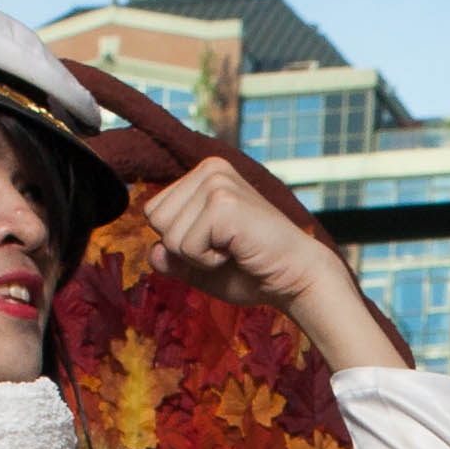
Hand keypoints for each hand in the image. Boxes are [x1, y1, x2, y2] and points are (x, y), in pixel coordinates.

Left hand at [137, 156, 369, 347]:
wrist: (296, 279)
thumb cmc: (254, 272)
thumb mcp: (200, 266)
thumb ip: (172, 258)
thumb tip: (153, 252)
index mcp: (204, 174)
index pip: (154, 211)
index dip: (180, 242)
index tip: (217, 244)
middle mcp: (210, 169)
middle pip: (156, 219)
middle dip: (184, 248)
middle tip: (225, 248)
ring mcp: (217, 182)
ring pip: (168, 235)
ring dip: (197, 257)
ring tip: (233, 249)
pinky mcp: (223, 203)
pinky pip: (185, 247)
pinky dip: (207, 262)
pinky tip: (237, 252)